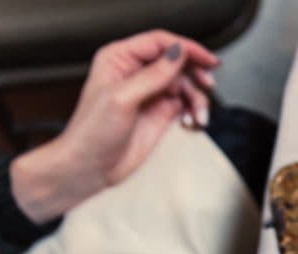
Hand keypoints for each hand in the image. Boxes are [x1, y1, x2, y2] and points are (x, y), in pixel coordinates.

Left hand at [11, 30, 218, 222]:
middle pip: (177, 61)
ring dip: (197, 98)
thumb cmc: (91, 133)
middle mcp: (136, 72)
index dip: (186, 48)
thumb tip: (178, 53)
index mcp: (120, 59)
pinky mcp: (160, 113)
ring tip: (198, 115)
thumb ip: (153, 75)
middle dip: (195, 73)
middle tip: (207, 84)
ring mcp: (150, 93)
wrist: (90, 167)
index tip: (207, 60)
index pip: (160, 43)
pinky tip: (191, 122)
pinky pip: (186, 104)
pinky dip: (194, 111)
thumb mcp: (122, 98)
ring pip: (185, 84)